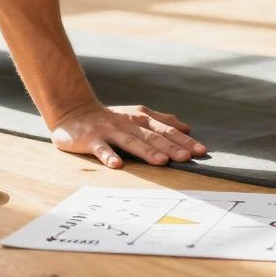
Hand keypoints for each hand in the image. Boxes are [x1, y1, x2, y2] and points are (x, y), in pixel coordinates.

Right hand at [48, 102, 207, 168]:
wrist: (73, 111)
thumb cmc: (110, 118)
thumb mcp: (137, 116)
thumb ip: (161, 121)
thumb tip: (186, 128)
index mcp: (141, 119)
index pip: (167, 130)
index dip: (184, 140)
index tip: (201, 151)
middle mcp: (128, 123)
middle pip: (153, 136)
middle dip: (171, 147)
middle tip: (187, 157)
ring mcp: (109, 131)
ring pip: (131, 142)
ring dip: (147, 152)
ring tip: (162, 162)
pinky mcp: (91, 139)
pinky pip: (101, 148)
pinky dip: (109, 156)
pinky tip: (118, 165)